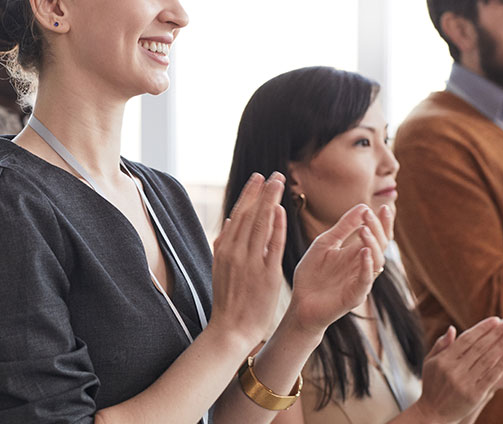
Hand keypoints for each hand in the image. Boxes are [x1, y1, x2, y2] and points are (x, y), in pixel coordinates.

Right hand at [209, 172, 286, 349]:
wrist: (231, 328)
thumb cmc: (228, 300)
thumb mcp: (221, 267)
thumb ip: (226, 242)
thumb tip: (232, 217)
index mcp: (224, 249)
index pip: (238, 214)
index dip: (249, 195)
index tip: (258, 178)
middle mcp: (235, 252)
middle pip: (250, 215)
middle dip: (261, 192)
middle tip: (273, 173)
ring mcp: (250, 262)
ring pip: (260, 224)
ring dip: (270, 201)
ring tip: (278, 183)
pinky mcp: (266, 274)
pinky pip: (272, 245)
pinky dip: (276, 226)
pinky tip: (281, 211)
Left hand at [286, 204, 378, 335]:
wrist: (300, 303)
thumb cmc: (312, 274)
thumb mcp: (325, 244)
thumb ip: (343, 227)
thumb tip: (363, 206)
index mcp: (356, 253)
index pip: (377, 236)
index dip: (383, 223)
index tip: (384, 207)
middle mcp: (362, 266)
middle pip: (380, 245)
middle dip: (377, 229)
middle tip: (369, 214)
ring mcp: (361, 281)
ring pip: (377, 261)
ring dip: (372, 244)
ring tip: (364, 230)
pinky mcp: (355, 295)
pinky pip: (366, 280)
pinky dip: (367, 266)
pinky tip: (363, 252)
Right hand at [411, 317, 502, 422]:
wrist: (433, 412)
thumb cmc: (432, 384)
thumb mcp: (429, 362)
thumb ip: (441, 345)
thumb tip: (452, 328)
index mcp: (443, 360)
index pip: (466, 339)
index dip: (482, 328)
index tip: (496, 319)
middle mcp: (454, 370)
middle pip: (480, 347)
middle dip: (497, 333)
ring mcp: (465, 383)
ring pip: (487, 360)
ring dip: (502, 345)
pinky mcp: (475, 395)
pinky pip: (491, 376)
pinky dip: (501, 364)